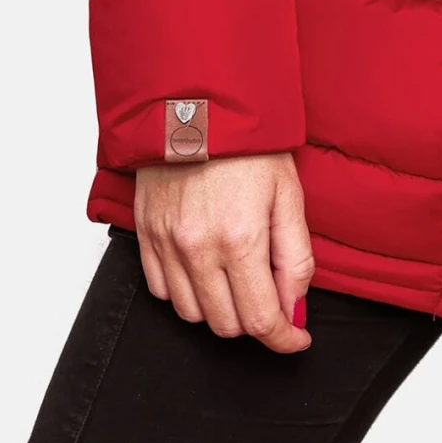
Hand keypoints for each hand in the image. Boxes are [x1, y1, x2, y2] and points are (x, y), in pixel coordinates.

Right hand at [134, 150, 313, 352]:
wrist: (197, 103)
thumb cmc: (247, 143)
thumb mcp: (289, 193)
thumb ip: (295, 256)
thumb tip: (294, 304)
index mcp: (241, 238)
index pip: (261, 319)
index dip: (283, 338)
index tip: (295, 338)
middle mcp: (198, 249)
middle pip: (227, 324)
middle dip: (255, 320)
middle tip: (270, 296)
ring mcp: (167, 244)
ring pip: (193, 315)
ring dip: (219, 308)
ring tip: (236, 278)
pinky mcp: (146, 236)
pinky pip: (161, 291)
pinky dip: (185, 292)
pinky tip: (203, 269)